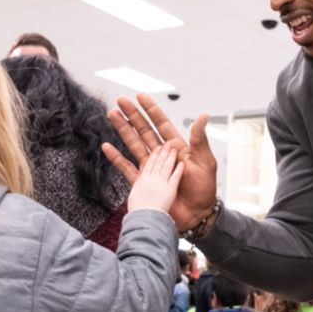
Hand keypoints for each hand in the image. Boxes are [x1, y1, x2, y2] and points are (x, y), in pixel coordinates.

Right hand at [104, 94, 217, 231]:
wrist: (197, 215)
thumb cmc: (205, 189)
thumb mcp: (205, 161)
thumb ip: (200, 139)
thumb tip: (203, 115)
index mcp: (177, 147)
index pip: (161, 123)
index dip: (151, 110)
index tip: (140, 96)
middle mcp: (162, 155)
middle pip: (143, 130)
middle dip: (132, 115)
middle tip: (120, 101)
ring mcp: (152, 167)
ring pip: (133, 144)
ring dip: (122, 130)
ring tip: (112, 115)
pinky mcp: (144, 181)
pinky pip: (126, 167)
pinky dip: (116, 157)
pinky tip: (107, 147)